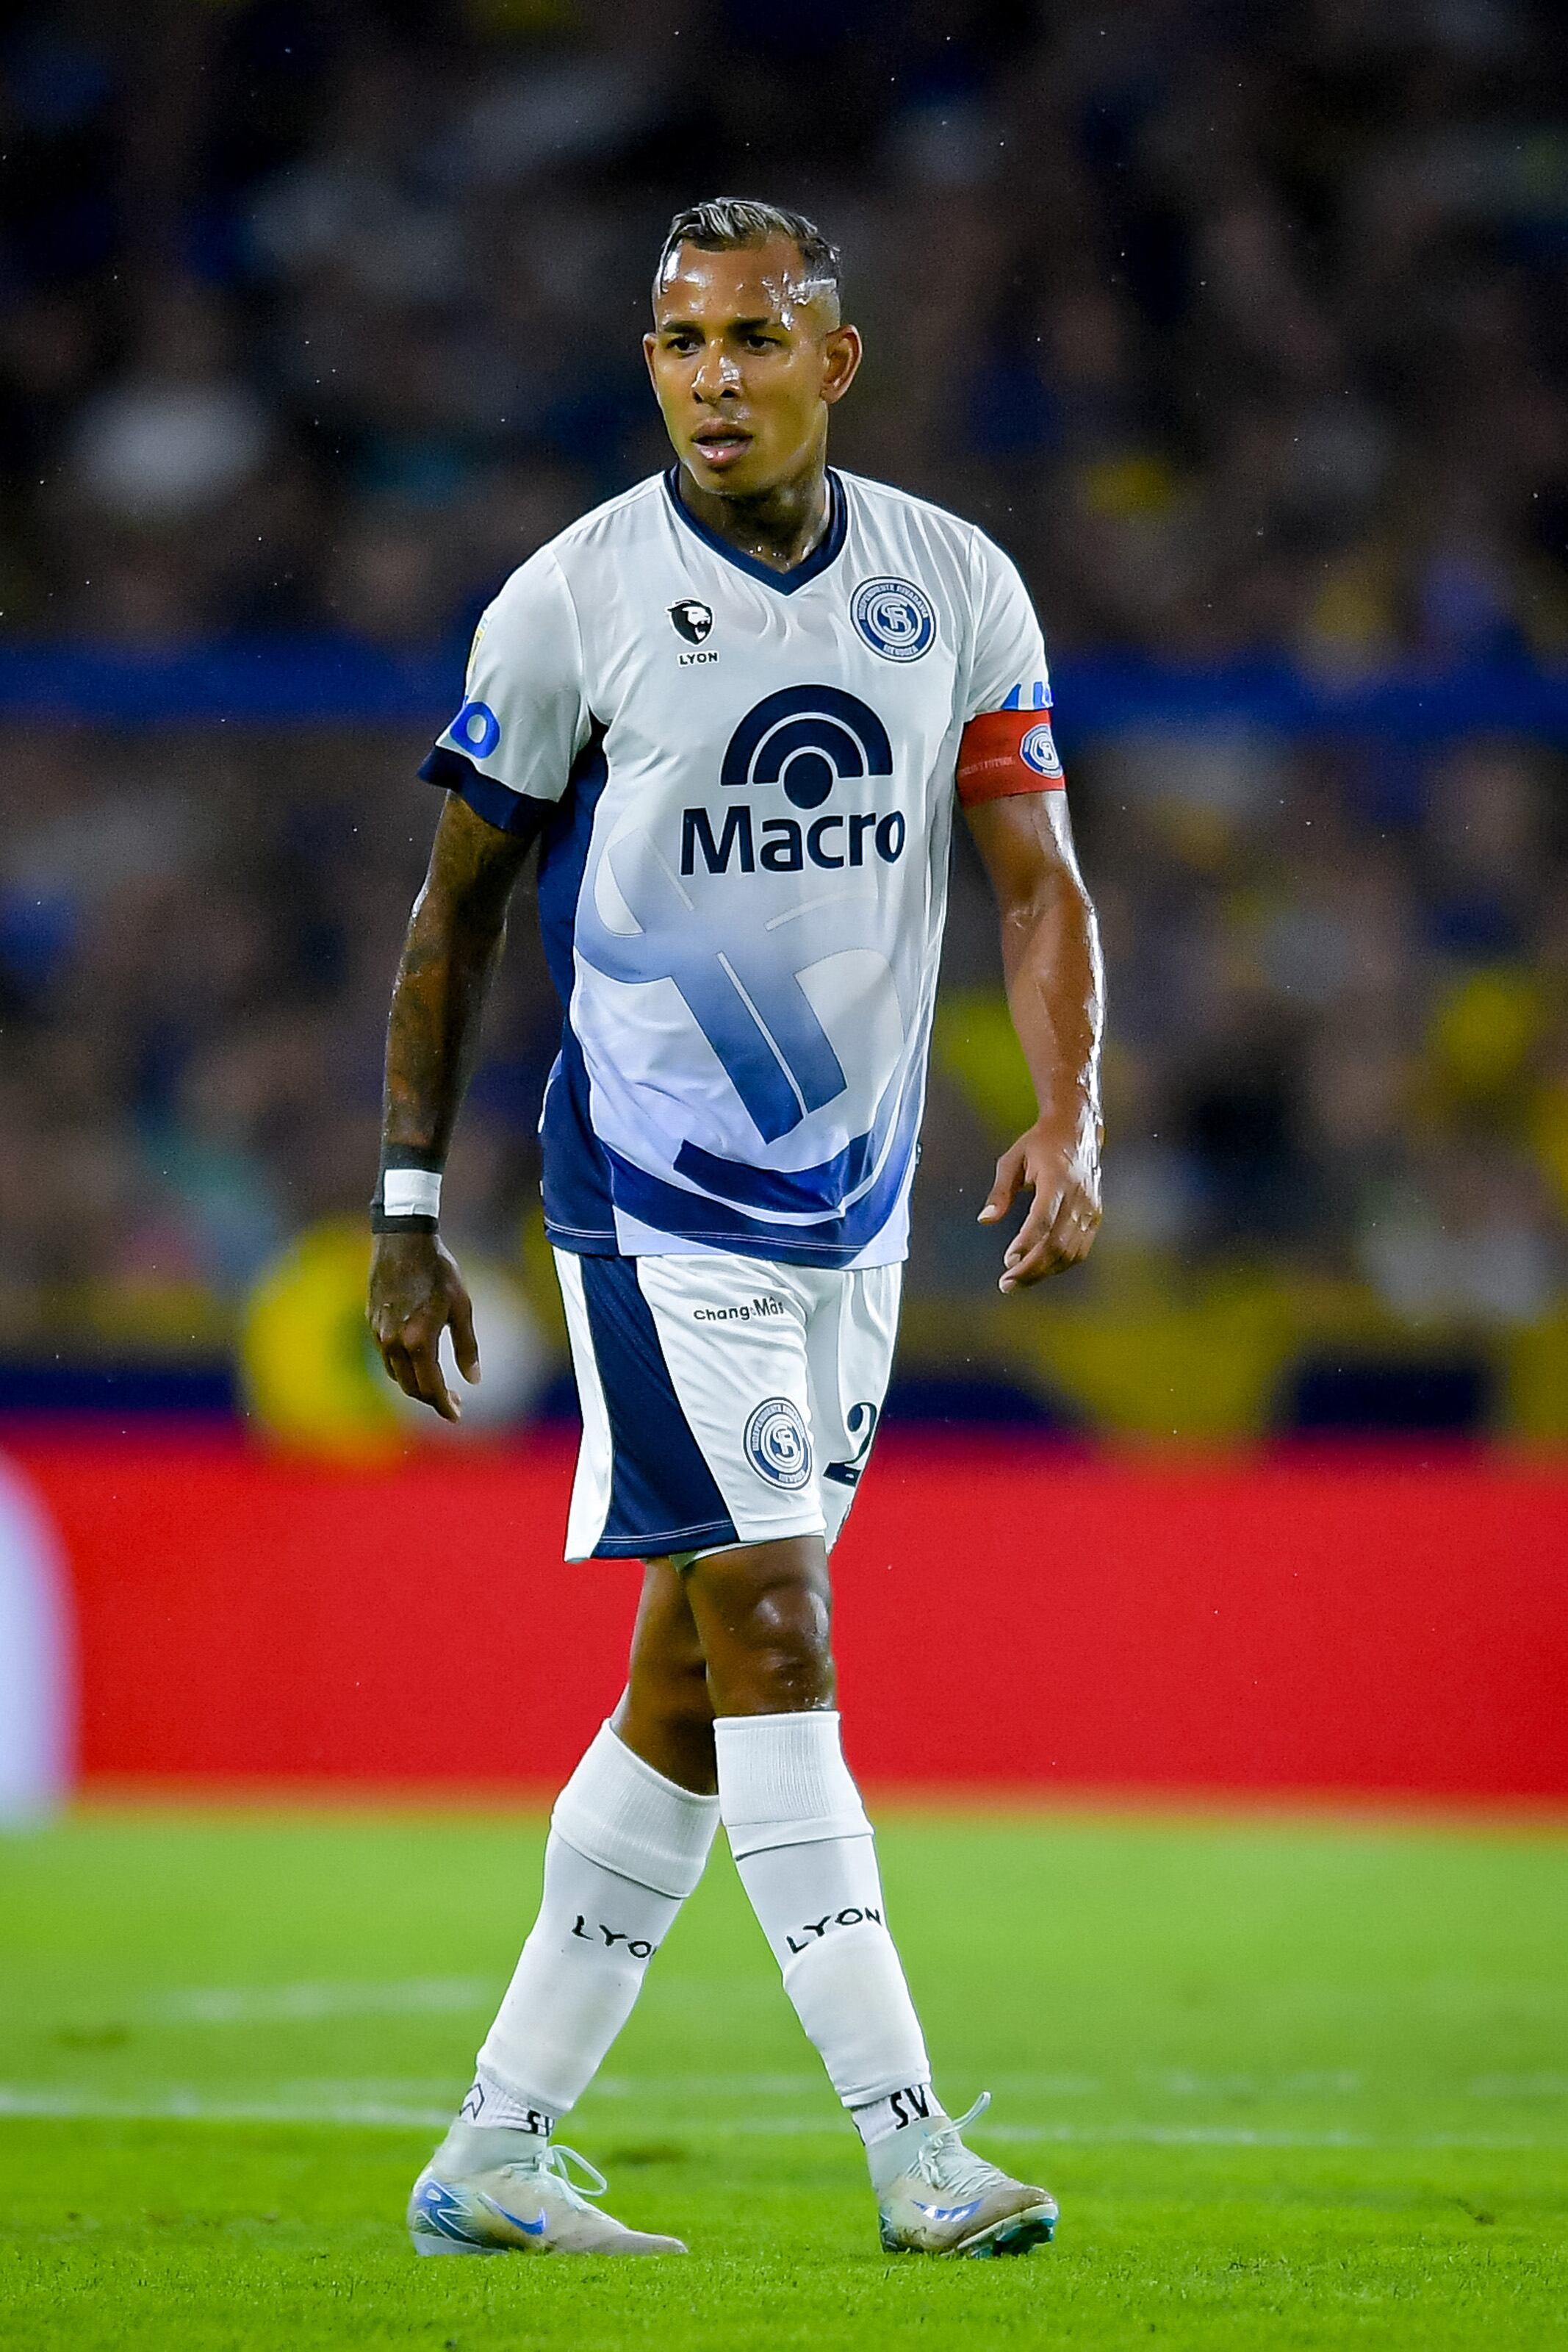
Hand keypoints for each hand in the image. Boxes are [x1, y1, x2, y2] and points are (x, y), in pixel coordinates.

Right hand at [368, 1232, 479, 1421]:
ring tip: (438, 1385)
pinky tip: (419, 1362)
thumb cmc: (438, 1271)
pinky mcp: (372, 1323)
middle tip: (454, 1401)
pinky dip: (403, 1369)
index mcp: (418, 1340)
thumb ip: (467, 1346)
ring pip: (397, 1375)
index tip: (457, 1415)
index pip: (431, 1387)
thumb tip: (474, 1380)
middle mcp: (394, 1343)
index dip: (444, 1406)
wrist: (403, 1242)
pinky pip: (387, 1358)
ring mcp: (379, 1334)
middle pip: (411, 1388)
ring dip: (416, 1386)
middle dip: (433, 1399)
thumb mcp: (462, 1307)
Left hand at [978, 1112, 1101, 1292]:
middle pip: (1057, 1243)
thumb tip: (985, 1220)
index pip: (1043, 1219)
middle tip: (1007, 1283)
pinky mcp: (1096, 1216)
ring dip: (1044, 1271)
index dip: (1026, 1243)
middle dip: (1032, 1268)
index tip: (1008, 1260)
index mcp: (1057, 1179)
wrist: (1078, 1130)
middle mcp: (1078, 1196)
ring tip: (1019, 1280)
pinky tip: (1041, 1269)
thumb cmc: (1040, 1143)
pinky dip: (1061, 1264)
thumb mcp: (1012, 1159)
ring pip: (1070, 1252)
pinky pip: (1080, 1249)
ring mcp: (1091, 1208)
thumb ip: (999, 1192)